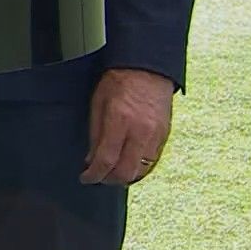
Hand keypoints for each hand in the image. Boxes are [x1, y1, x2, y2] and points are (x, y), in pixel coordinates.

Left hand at [82, 68, 175, 185]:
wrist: (148, 68)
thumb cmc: (119, 81)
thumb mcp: (98, 103)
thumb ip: (95, 133)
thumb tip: (91, 159)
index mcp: (119, 120)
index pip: (106, 159)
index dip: (94, 174)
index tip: (86, 177)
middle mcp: (140, 131)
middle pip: (125, 172)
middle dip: (108, 180)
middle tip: (98, 177)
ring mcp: (155, 136)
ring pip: (141, 171)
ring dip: (124, 177)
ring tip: (111, 173)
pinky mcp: (164, 136)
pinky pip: (151, 162)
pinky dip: (138, 169)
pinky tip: (128, 165)